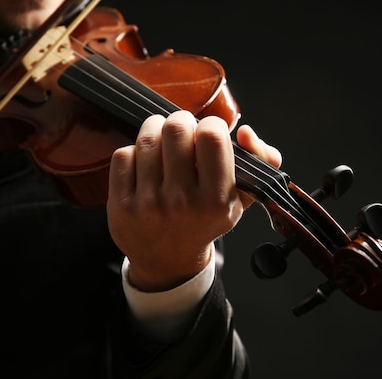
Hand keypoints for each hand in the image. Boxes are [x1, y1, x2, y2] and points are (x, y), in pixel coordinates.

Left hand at [107, 111, 280, 291]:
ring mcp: (148, 204)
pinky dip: (134, 152)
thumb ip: (260, 161)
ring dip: (156, 129)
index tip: (209, 132)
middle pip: (176, 128)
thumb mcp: (241, 198)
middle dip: (181, 121)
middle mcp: (182, 202)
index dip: (211, 124)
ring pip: (148, 138)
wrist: (168, 259)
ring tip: (162, 140)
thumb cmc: (206, 219)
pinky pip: (123, 155)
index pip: (211, 136)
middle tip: (183, 131)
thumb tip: (246, 132)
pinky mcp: (121, 205)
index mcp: (216, 200)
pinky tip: (143, 164)